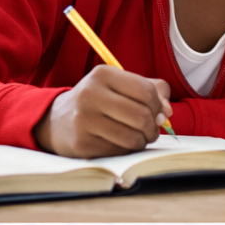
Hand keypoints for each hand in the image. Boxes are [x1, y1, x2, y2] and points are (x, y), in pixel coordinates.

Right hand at [34, 65, 172, 157]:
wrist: (57, 120)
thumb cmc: (100, 100)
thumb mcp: (122, 85)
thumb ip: (154, 90)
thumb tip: (167, 113)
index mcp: (103, 74)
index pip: (146, 91)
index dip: (158, 105)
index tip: (157, 112)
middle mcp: (90, 94)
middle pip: (141, 115)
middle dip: (154, 127)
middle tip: (152, 130)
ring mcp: (83, 120)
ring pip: (132, 137)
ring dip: (143, 141)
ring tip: (140, 137)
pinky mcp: (81, 144)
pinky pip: (119, 151)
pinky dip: (127, 149)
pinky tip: (122, 143)